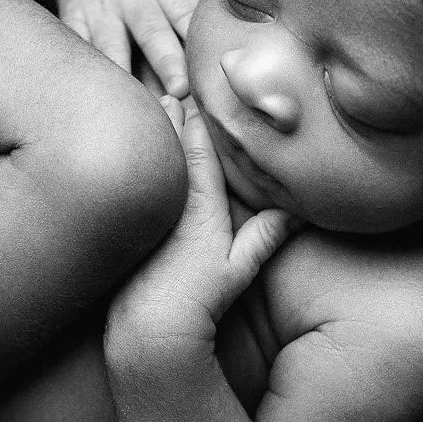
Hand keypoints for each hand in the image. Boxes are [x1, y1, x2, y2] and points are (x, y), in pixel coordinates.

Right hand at [42, 0, 221, 98]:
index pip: (184, 9)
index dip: (197, 35)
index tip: (212, 61)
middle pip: (151, 30)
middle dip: (166, 59)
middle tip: (181, 89)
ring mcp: (100, 9)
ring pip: (112, 44)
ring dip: (125, 72)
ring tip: (138, 102)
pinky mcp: (73, 19)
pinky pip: (77, 46)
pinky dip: (84, 69)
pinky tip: (95, 94)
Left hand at [107, 96, 294, 348]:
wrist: (151, 326)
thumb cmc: (200, 299)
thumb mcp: (238, 268)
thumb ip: (264, 237)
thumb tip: (295, 214)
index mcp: (201, 208)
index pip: (199, 155)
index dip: (196, 125)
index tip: (192, 99)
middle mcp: (171, 207)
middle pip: (172, 153)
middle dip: (171, 122)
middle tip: (168, 95)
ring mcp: (148, 218)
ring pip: (151, 168)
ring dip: (154, 142)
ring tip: (151, 114)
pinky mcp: (130, 234)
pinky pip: (132, 189)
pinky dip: (134, 171)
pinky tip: (127, 162)